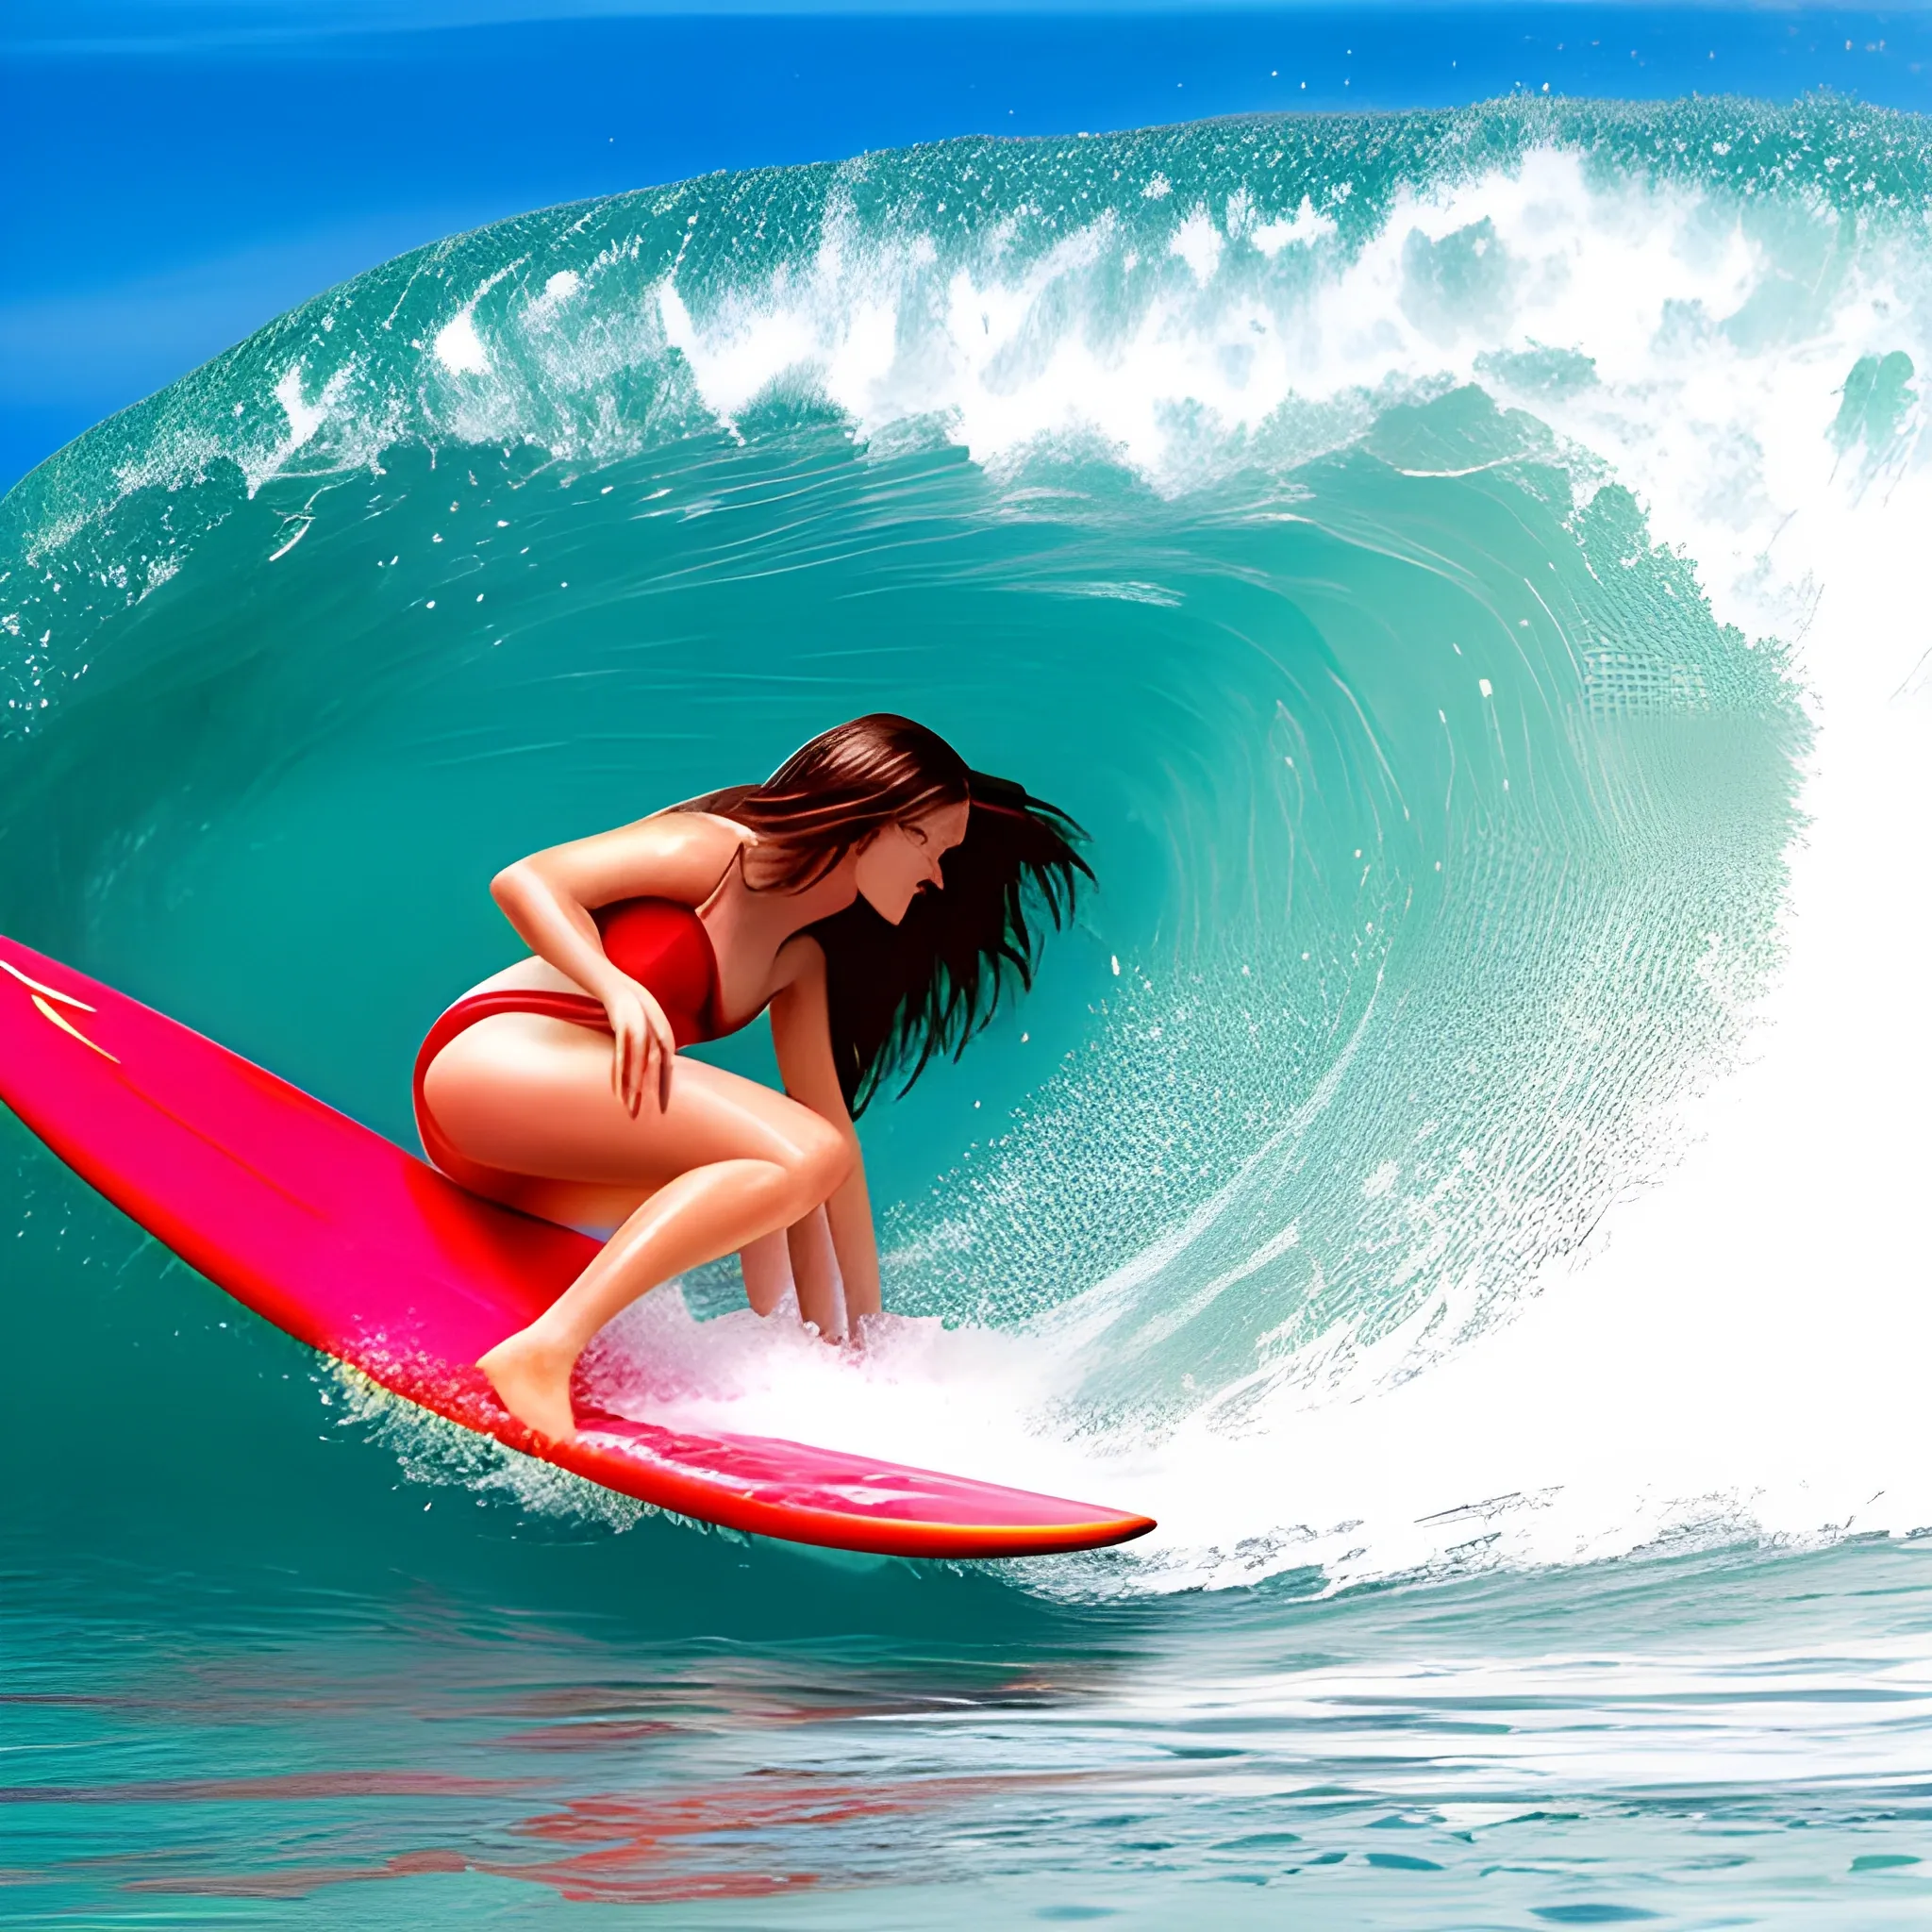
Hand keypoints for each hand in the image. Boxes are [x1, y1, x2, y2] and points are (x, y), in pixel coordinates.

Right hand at [604, 977, 676, 1114]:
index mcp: (666, 1038)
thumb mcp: (651, 1026)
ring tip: (629, 1106)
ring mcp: (641, 1032)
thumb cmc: (636, 1008)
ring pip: (639, 1065)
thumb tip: (656, 1065)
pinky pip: (622, 1054)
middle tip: (642, 1113)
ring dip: (634, 1087)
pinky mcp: (624, 1028)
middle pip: (654, 1070)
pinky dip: (620, 1071)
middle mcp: (657, 1037)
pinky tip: (617, 1086)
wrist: (619, 988)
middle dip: (649, 1093)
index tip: (661, 1109)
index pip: (667, 1069)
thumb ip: (656, 1045)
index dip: (663, 1089)